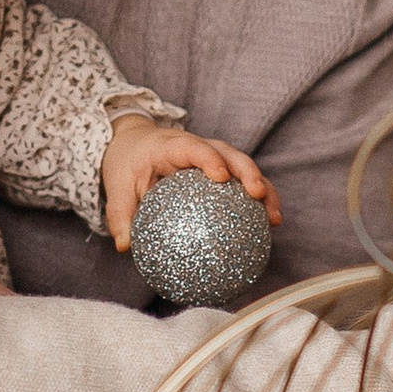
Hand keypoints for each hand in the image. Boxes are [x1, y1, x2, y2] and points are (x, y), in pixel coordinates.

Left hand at [99, 116, 279, 255]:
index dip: (209, 158)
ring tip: (274, 219)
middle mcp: (199, 147)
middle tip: (258, 195)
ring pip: (244, 167)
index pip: (194, 147)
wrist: (136, 145)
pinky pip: (242, 184)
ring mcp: (215, 156)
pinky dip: (258, 201)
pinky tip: (268, 227)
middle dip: (248, 172)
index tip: (221, 177)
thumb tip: (125, 246)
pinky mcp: (222, 169)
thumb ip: (120, 214)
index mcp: (172, 145)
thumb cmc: (128, 164)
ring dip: (264, 189)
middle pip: (230, 153)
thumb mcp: (117, 186)